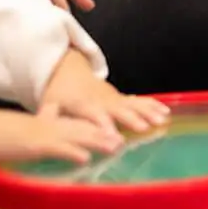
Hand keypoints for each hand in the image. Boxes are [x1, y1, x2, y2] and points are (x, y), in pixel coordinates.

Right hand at [0, 100, 122, 165]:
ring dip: (98, 141)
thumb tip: (61, 143)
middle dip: (107, 134)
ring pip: (77, 136)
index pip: (83, 124)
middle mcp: (55, 126)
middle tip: (126, 141)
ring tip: (116, 147)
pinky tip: (86, 158)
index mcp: (55, 123)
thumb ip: (49, 135)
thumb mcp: (33, 132)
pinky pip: (57, 148)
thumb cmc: (7, 134)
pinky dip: (72, 152)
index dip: (102, 127)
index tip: (120, 132)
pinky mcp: (36, 145)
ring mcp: (46, 134)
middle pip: (86, 128)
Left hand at [41, 50, 168, 134]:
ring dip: (148, 112)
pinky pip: (140, 101)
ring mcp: (114, 98)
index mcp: (83, 104)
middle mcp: (102, 100)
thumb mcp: (48, 103)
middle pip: (118, 110)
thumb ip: (47, 115)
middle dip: (132, 119)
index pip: (94, 115)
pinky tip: (166, 111)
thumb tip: (41, 126)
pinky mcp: (122, 98)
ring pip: (133, 104)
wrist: (70, 71)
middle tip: (144, 128)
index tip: (114, 136)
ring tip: (162, 120)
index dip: (104, 125)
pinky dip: (153, 105)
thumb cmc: (58, 94)